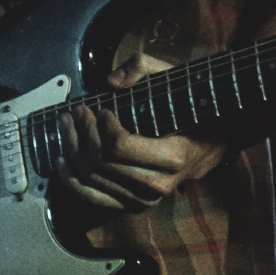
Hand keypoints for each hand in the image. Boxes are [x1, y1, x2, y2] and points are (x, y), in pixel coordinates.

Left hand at [56, 47, 223, 210]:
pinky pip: (94, 198)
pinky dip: (73, 181)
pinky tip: (62, 162)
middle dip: (82, 132)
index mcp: (174, 157)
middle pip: (101, 162)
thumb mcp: (174, 79)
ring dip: (72, 149)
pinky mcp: (133, 204)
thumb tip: (110, 82)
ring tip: (66, 125)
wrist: (213, 142)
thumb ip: (142, 70)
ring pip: (93, 178)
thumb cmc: (191, 108)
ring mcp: (145, 199)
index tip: (99, 108)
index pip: (120, 146)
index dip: (101, 125)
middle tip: (76, 111)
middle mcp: (158, 185)